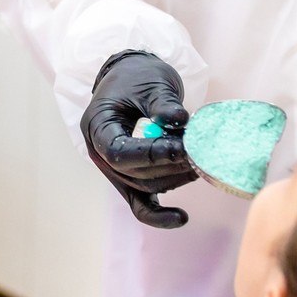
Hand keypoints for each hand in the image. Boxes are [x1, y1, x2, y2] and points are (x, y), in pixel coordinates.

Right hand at [81, 50, 195, 228]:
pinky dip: (159, 215)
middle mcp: (99, 153)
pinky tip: (181, 218)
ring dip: (174, 178)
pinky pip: (141, 204)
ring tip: (200, 162)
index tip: (181, 148)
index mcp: (96, 126)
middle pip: (133, 173)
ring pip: (143, 186)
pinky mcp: (130, 178)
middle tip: (199, 154)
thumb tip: (180, 120)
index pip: (118, 152)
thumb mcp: (152, 82)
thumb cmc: (137, 77)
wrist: (132, 78)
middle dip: (169, 166)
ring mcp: (114, 169)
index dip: (150, 154)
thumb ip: (164, 104)